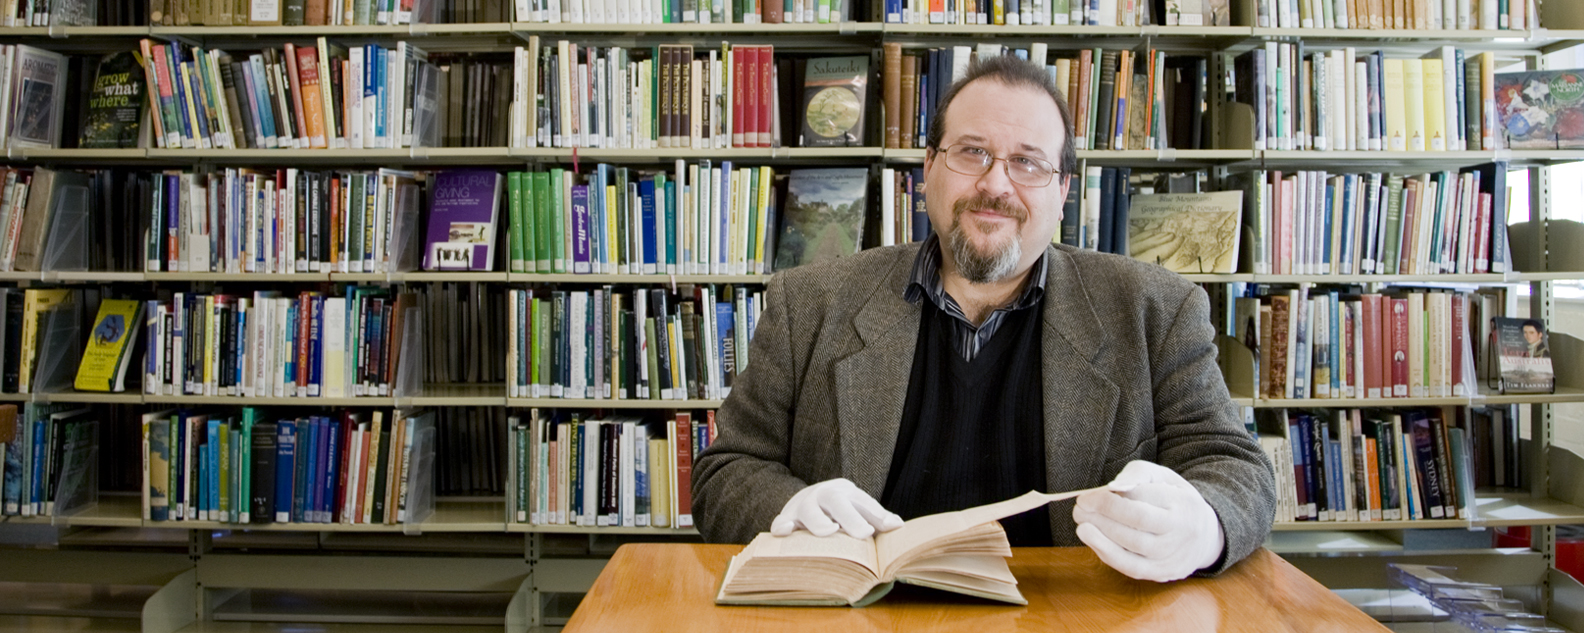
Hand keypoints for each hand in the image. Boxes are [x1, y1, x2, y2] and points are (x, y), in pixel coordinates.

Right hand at [770, 478, 903, 538]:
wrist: (807, 498)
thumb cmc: (841, 509)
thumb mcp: (859, 508)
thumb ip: (877, 518)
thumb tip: (899, 526)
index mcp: (846, 492)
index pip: (862, 500)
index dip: (874, 513)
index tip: (885, 527)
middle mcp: (824, 495)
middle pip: (836, 500)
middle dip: (850, 516)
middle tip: (864, 534)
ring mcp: (804, 504)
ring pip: (809, 509)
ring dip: (819, 521)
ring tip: (829, 532)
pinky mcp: (787, 516)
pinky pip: (781, 519)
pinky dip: (782, 525)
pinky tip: (784, 532)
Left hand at [1073, 460, 1224, 581]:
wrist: (1205, 534)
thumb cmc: (1173, 499)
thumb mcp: (1161, 476)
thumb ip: (1137, 474)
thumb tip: (1113, 487)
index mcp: (1183, 504)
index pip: (1140, 504)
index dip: (1107, 502)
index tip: (1086, 497)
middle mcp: (1181, 533)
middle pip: (1135, 527)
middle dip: (1101, 518)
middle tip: (1079, 510)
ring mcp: (1173, 556)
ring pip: (1133, 549)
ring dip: (1100, 538)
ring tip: (1082, 526)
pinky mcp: (1164, 573)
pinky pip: (1132, 568)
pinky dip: (1109, 555)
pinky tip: (1093, 542)